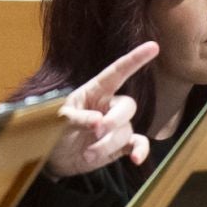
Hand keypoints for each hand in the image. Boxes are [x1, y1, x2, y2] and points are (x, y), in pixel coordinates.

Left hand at [44, 41, 159, 179]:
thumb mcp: (57, 120)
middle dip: (114, 120)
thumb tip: (99, 122)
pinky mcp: (120, 145)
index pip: (117, 72)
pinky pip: (138, 144)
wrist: (54, 158)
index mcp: (94, 91)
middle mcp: (108, 106)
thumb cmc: (53, 130)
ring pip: (126, 130)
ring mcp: (116, 126)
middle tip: (97, 131)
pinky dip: (140, 151)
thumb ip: (77, 118)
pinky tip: (135, 160)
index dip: (135, 59)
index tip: (153, 46)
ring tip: (88, 153)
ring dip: (108, 144)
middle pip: (127, 105)